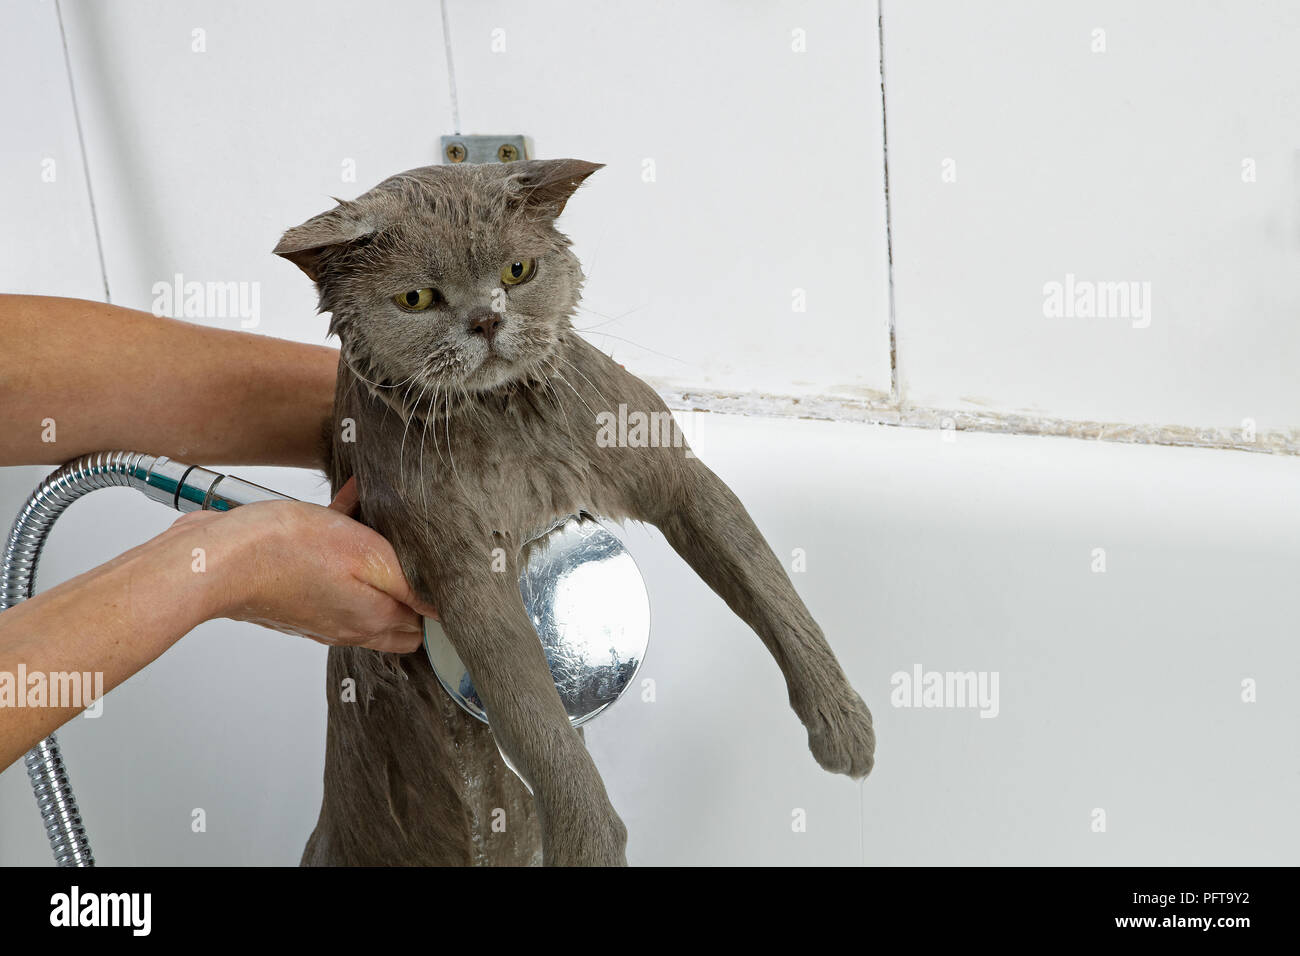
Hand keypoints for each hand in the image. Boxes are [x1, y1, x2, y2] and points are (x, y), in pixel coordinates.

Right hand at [171, 478, 436, 651]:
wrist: (216, 557)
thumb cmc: (287, 554)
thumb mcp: (370, 558)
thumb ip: (412, 586)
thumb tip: (447, 609)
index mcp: (371, 619)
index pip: (422, 626)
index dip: (438, 602)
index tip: (446, 573)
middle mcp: (347, 623)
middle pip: (397, 613)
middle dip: (413, 587)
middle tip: (419, 551)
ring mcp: (318, 609)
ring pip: (364, 587)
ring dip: (377, 558)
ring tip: (382, 518)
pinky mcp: (294, 590)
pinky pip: (331, 567)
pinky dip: (343, 538)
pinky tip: (346, 503)